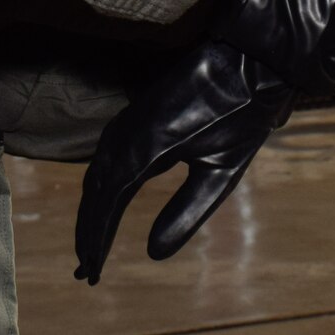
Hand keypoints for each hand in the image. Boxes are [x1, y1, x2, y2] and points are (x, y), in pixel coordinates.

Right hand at [73, 40, 292, 285]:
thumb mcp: (221, 171)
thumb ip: (186, 212)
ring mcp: (128, 120)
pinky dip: (101, 185)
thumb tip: (153, 253)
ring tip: (91, 246)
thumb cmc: (242, 117)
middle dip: (89, 231)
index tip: (93, 273)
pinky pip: (106, 155)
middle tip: (86, 270)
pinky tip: (105, 202)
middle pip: (95, 190)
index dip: (97, 239)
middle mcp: (127, 133)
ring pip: (97, 172)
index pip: (108, 202)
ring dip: (91, 210)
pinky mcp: (134, 114)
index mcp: (147, 148)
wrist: (248, 61)